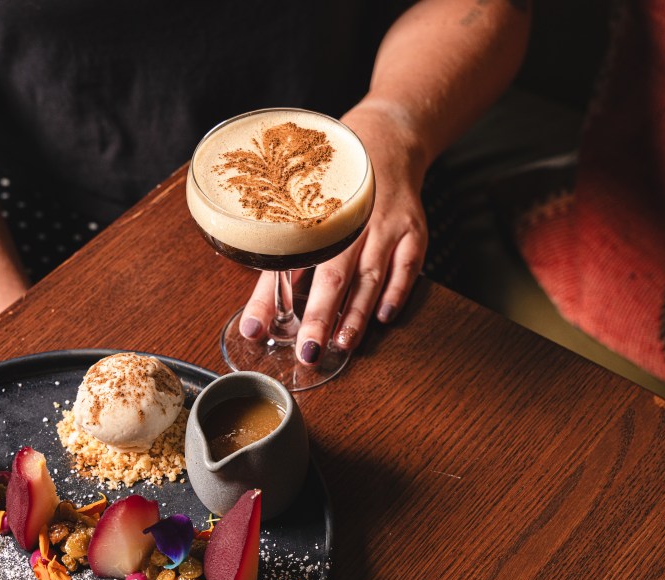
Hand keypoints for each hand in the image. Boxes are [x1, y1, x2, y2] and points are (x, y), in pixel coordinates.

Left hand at [238, 101, 429, 364]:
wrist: (385, 144)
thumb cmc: (332, 190)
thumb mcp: (298, 224)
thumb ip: (276, 277)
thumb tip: (251, 326)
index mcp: (312, 219)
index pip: (287, 265)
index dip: (271, 298)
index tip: (257, 329)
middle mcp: (349, 222)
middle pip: (333, 274)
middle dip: (320, 315)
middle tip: (309, 351)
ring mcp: (384, 227)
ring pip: (371, 276)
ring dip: (357, 313)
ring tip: (343, 343)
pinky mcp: (413, 231)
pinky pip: (408, 266)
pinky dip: (397, 291)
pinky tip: (385, 316)